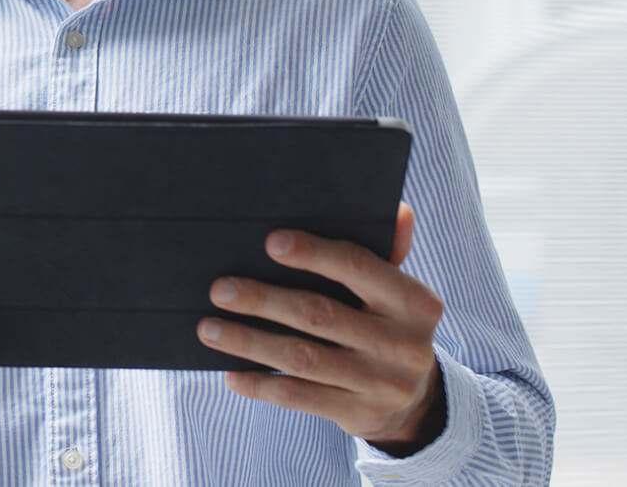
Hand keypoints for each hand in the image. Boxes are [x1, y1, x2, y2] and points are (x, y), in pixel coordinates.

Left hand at [197, 203, 446, 452]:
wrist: (417, 402)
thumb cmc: (388, 327)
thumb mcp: (397, 292)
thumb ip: (388, 251)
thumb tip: (398, 210)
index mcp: (414, 303)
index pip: (358, 267)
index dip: (313, 253)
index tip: (269, 243)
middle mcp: (404, 345)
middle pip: (319, 314)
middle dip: (263, 299)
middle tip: (219, 290)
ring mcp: (383, 384)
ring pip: (302, 358)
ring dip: (249, 341)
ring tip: (209, 328)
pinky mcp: (361, 415)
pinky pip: (299, 398)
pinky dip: (261, 384)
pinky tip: (231, 374)